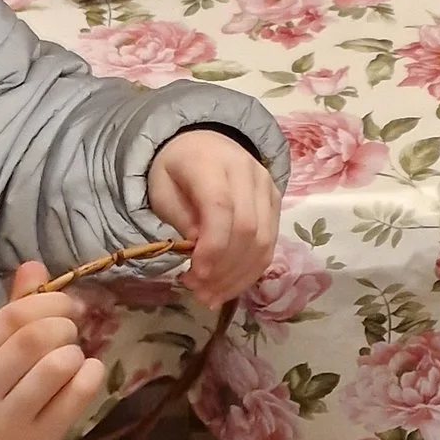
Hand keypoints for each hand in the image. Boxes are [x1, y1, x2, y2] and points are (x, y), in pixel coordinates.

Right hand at [0, 262, 105, 439]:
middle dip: (65, 326)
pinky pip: (75, 397)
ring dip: (76, 354)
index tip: (69, 305)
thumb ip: (7, 314)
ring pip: (57, 365)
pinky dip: (90, 377)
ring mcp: (4, 423)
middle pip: (36, 337)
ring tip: (71, 360)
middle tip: (70, 333)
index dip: (50, 302)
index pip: (11, 317)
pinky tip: (87, 374)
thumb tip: (34, 264)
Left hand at [147, 131, 281, 305]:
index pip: (222, 208)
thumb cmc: (176, 169)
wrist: (203, 143)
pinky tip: (230, 285)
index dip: (212, 247)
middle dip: (224, 269)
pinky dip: (251, 270)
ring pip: (265, 240)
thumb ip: (180, 218)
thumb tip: (200, 251)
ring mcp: (267, 186)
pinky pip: (271, 242)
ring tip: (211, 296)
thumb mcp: (162, 190)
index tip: (195, 275)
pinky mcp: (276, 201)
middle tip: (198, 292)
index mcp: (212, 163)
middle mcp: (248, 172)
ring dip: (239, 276)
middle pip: (247, 229)